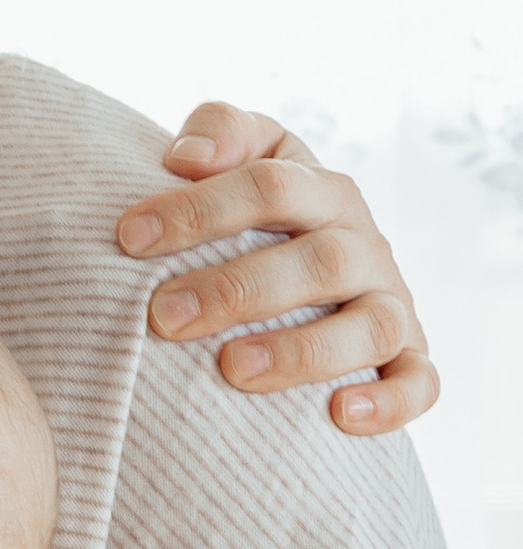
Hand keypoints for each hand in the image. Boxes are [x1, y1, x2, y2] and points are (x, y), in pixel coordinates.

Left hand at [119, 110, 435, 431]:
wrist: (313, 271)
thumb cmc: (258, 216)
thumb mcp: (248, 159)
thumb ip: (222, 132)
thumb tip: (187, 155)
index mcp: (322, 192)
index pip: (269, 186)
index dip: (200, 208)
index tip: (129, 237)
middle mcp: (363, 246)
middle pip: (318, 261)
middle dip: (238, 289)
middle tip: (163, 317)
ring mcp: (390, 303)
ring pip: (372, 326)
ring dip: (302, 350)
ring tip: (232, 369)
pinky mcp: (407, 357)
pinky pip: (420, 383)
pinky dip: (388, 402)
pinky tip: (339, 415)